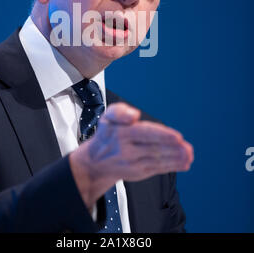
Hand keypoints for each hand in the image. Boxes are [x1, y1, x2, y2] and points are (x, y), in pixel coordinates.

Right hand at [69, 102, 193, 208]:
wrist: (96, 162)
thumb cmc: (107, 135)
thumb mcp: (108, 117)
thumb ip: (120, 111)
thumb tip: (134, 115)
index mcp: (121, 134)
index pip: (144, 133)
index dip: (161, 135)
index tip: (178, 137)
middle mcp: (127, 150)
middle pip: (153, 148)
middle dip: (173, 149)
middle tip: (188, 148)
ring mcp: (133, 164)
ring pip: (157, 160)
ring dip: (176, 159)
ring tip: (189, 156)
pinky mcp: (139, 173)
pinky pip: (157, 169)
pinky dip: (172, 166)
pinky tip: (184, 163)